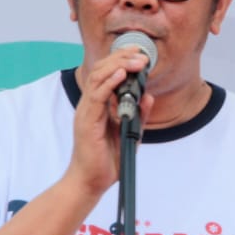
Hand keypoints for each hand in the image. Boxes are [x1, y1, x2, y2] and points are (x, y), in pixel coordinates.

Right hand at [66, 48, 153, 195]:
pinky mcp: (87, 121)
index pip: (106, 73)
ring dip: (119, 65)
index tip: (139, 52)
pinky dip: (110, 82)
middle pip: (101, 70)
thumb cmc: (107, 160)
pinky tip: (122, 73)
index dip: (121, 59)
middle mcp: (90, 104)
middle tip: (141, 52)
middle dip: (122, 57)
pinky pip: (97, 95)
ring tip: (137, 59)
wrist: (91, 182)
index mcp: (98, 105)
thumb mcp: (131, 133)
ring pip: (98, 77)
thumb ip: (139, 114)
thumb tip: (148, 95)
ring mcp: (86, 111)